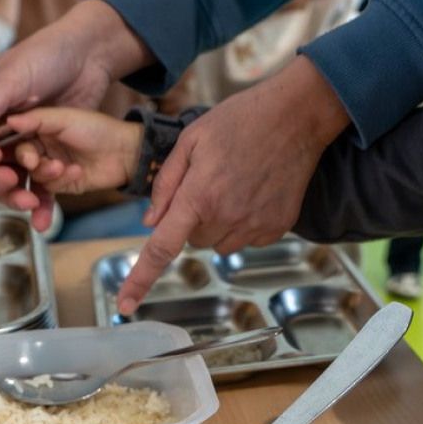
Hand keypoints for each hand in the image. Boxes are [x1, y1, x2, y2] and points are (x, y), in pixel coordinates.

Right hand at [0, 0, 151, 227]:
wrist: (88, 55)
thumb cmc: (43, 58)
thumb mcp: (8, 81)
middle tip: (14, 180)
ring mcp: (21, 148)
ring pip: (9, 187)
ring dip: (17, 197)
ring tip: (32, 201)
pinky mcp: (47, 157)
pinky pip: (39, 186)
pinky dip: (41, 203)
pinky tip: (44, 218)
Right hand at [6, 107, 142, 195]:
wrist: (125, 151)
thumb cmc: (96, 128)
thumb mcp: (64, 118)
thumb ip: (35, 119)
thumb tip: (9, 121)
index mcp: (30, 131)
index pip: (2, 144)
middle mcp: (33, 151)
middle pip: (9, 168)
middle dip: (14, 171)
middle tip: (31, 165)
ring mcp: (45, 170)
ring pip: (29, 181)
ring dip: (45, 174)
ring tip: (62, 166)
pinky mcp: (59, 186)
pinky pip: (47, 192)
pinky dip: (59, 184)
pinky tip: (75, 172)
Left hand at [114, 56, 349, 314]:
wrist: (296, 117)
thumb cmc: (240, 121)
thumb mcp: (191, 139)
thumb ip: (166, 183)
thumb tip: (151, 221)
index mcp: (199, 196)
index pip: (162, 248)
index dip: (140, 279)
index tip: (126, 306)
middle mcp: (227, 217)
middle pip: (194, 241)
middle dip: (193, 220)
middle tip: (209, 184)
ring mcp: (256, 226)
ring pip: (220, 243)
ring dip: (219, 223)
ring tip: (235, 185)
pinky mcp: (278, 228)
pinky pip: (248, 239)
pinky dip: (244, 223)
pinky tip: (254, 192)